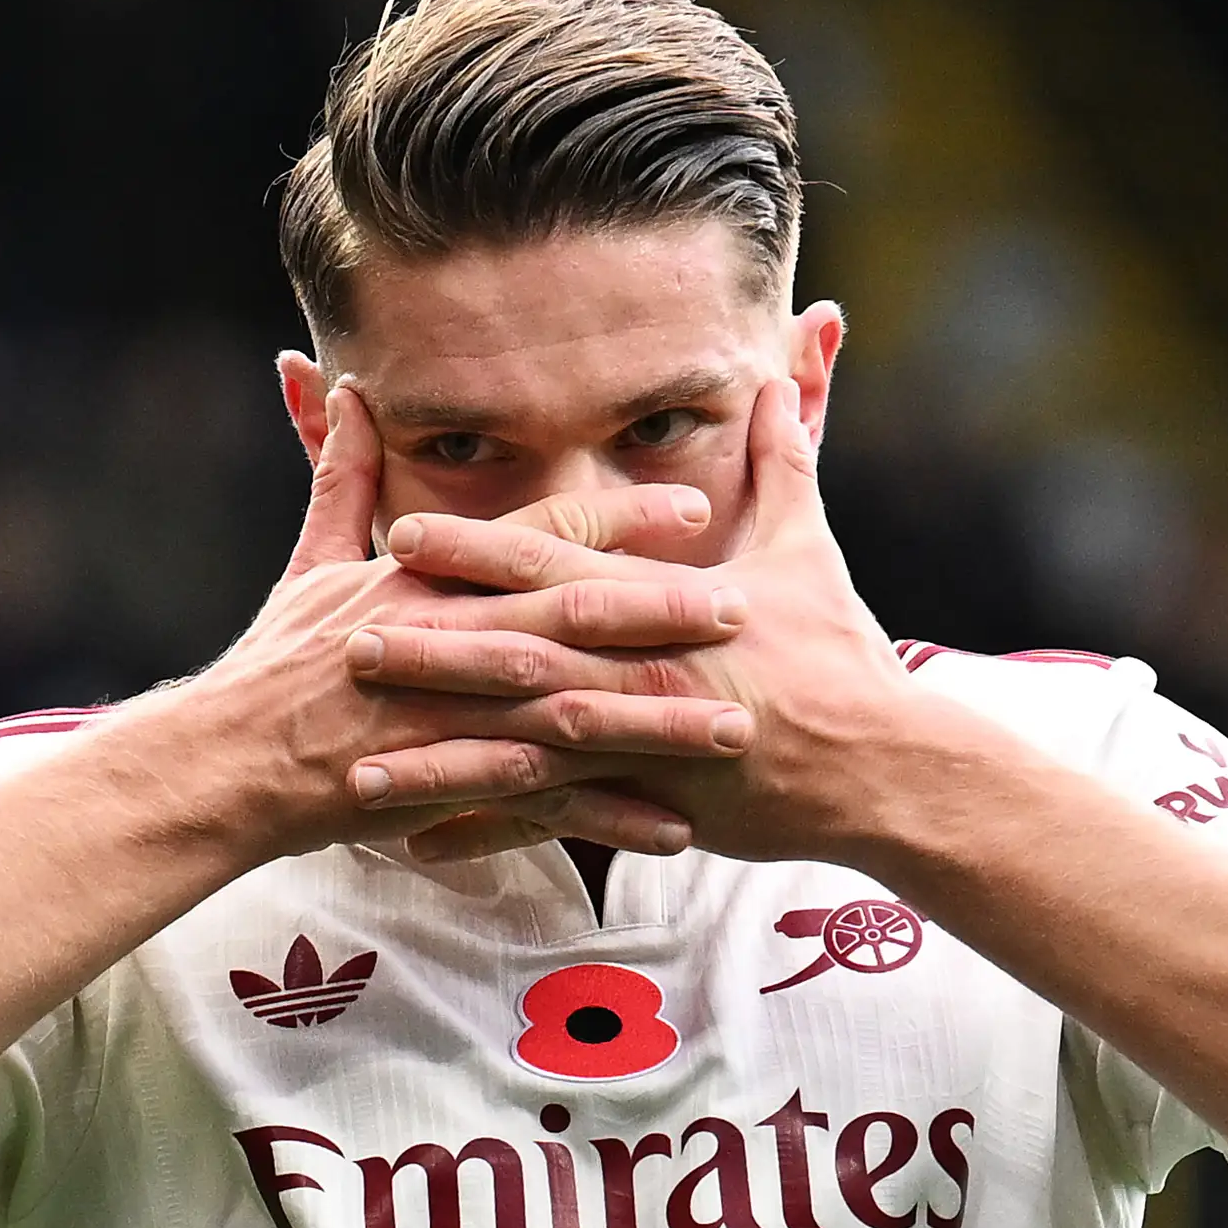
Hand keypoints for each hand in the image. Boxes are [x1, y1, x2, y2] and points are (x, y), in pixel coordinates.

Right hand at [180, 384, 755, 861]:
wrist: (229, 762)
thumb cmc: (276, 664)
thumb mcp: (311, 562)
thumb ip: (347, 479)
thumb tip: (352, 392)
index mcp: (429, 582)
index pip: (538, 536)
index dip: (620, 519)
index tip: (696, 504)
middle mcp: (450, 642)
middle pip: (575, 619)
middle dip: (664, 614)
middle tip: (743, 610)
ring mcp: (455, 718)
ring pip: (577, 713)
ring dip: (660, 721)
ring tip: (735, 726)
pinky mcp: (452, 786)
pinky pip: (548, 804)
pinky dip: (612, 816)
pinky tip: (677, 826)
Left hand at [350, 377, 947, 863]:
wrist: (882, 764)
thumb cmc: (841, 657)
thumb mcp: (811, 549)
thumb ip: (782, 464)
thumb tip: (777, 381)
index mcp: (664, 603)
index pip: (555, 566)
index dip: (477, 548)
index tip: (405, 532)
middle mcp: (641, 670)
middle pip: (519, 654)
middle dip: (430, 647)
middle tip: (345, 640)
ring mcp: (642, 744)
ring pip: (522, 749)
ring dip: (437, 756)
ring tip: (357, 765)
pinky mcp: (649, 806)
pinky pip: (553, 824)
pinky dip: (487, 835)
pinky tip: (420, 846)